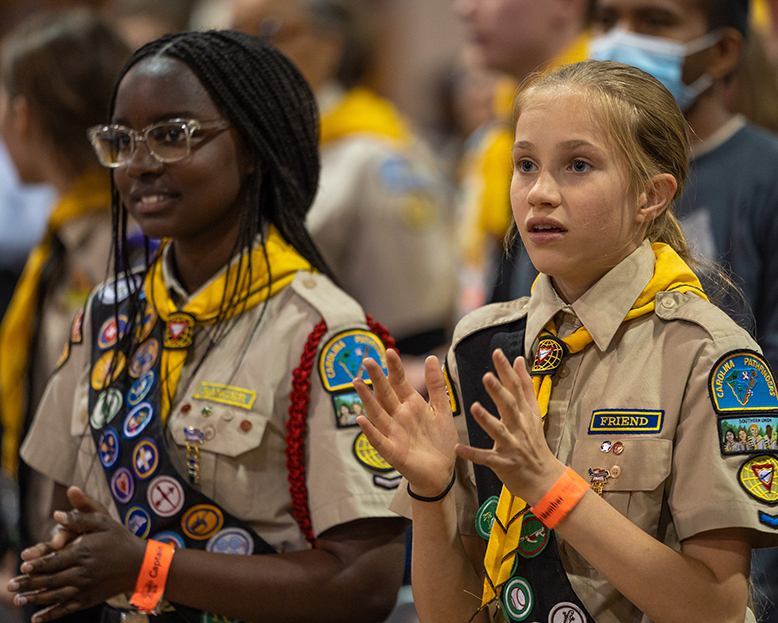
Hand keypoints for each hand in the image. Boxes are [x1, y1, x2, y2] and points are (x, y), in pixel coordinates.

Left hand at [7, 487, 145, 622]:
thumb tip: (57, 514)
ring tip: (18, 599)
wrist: (140, 564)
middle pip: (51, 580)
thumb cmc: (120, 539)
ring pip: (55, 595)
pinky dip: (51, 614)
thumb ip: (79, 517)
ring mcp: (85, 588)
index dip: (38, 565)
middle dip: (29, 583)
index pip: (55, 561)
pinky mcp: (89, 599)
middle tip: (10, 585)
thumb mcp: (103, 521)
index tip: (23, 567)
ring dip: (35, 598)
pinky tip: (36, 618)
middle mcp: (82, 572)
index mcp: (84, 553)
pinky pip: (66, 608)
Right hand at [355, 350, 458, 497]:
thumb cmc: (440, 440)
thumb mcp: (441, 409)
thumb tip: (430, 357)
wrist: (442, 472)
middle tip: (367, 360)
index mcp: (411, 404)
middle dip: (377, 378)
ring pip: (377, 413)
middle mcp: (398, 416)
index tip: (390, 351)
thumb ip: (436, 385)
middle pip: (385, 393)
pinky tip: (361, 420)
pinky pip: (378, 440)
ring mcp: (393, 433)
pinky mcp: (392, 451)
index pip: (399, 382)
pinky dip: (370, 431)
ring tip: (358, 383)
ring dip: (367, 399)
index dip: (394, 368)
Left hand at [454, 349, 564, 504]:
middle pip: (509, 406)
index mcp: (524, 414)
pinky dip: (473, 454)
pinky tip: (458, 448)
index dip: (506, 371)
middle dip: (498, 391)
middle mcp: (519, 427)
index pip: (516, 388)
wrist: (544, 479)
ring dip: (487, 420)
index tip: (497, 353)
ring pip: (499, 431)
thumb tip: (519, 360)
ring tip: (474, 407)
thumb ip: (525, 386)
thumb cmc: (534, 443)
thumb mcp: (533, 413)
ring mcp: (512, 446)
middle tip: (486, 376)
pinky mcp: (504, 464)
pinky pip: (487, 458)